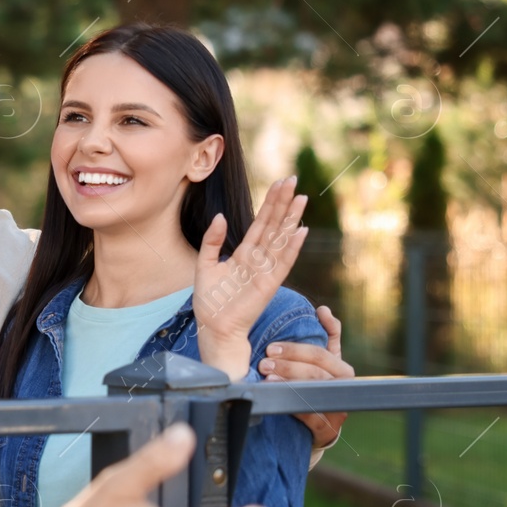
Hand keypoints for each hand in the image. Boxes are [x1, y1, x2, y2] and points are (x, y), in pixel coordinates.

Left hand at [194, 176, 309, 379]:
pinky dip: (291, 247)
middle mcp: (259, 259)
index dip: (270, 202)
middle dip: (283, 203)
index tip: (279, 183)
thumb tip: (220, 217)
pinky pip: (283, 262)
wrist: (214, 327)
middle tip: (292, 180)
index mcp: (245, 253)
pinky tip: (301, 231)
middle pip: (274, 225)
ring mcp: (266, 270)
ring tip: (301, 197)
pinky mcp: (269, 284)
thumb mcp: (205, 264)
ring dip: (291, 218)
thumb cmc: (210, 301)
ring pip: (281, 238)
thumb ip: (212, 241)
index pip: (261, 222)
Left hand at [262, 304, 350, 447]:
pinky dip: (292, 406)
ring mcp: (338, 410)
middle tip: (264, 362)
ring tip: (266, 377)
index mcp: (341, 369)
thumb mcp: (320, 361)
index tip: (271, 347)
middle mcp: (344, 389)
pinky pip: (311, 416)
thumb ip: (326, 335)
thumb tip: (323, 310)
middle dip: (288, 366)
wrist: (315, 425)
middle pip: (317, 373)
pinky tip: (275, 399)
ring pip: (314, 392)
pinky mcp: (327, 430)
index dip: (296, 350)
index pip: (321, 354)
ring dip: (288, 383)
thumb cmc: (314, 386)